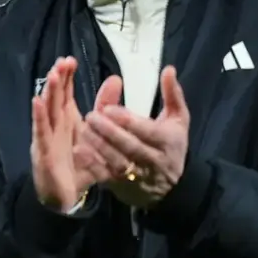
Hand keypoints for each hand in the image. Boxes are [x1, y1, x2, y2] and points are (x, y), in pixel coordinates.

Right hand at [31, 56, 91, 211]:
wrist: (66, 197)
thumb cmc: (79, 166)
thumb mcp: (96, 135)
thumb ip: (104, 108)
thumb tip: (116, 79)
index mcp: (67, 120)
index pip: (65, 93)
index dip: (66, 76)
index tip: (70, 60)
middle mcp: (55, 125)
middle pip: (55, 97)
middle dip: (58, 79)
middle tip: (63, 61)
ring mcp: (47, 137)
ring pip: (47, 110)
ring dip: (49, 92)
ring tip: (54, 75)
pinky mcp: (43, 151)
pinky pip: (41, 132)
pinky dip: (38, 116)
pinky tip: (37, 102)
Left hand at [83, 66, 189, 208]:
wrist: (171, 188)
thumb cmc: (171, 145)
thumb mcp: (178, 120)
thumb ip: (172, 94)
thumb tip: (168, 69)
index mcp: (168, 142)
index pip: (147, 131)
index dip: (127, 121)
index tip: (108, 109)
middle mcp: (153, 161)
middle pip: (130, 146)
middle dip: (109, 132)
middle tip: (90, 116)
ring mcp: (137, 176)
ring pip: (116, 161)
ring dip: (97, 146)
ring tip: (84, 129)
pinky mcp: (122, 186)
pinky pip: (105, 176)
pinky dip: (91, 164)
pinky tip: (79, 151)